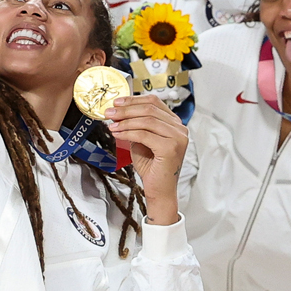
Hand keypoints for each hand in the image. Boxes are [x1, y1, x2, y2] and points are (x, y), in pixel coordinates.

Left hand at [104, 94, 188, 224]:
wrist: (159, 190)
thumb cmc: (152, 168)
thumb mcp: (142, 141)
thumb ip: (136, 126)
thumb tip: (119, 112)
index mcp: (175, 124)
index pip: (154, 102)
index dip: (134, 100)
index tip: (117, 102)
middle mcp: (180, 129)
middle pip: (150, 109)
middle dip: (126, 110)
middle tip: (110, 112)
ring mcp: (178, 138)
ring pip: (147, 120)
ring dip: (125, 121)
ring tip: (111, 124)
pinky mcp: (171, 148)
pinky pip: (144, 134)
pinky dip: (127, 132)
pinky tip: (117, 134)